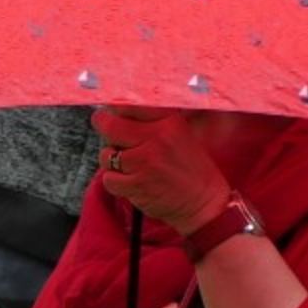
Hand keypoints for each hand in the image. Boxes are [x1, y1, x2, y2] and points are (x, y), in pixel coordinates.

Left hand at [92, 106, 231, 233]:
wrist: (204, 202)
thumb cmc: (190, 168)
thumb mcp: (180, 134)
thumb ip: (153, 121)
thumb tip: (117, 109)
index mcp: (169, 121)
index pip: (129, 104)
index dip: (115, 108)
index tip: (113, 112)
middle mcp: (157, 138)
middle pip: (110, 125)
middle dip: (103, 127)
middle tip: (106, 130)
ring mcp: (146, 162)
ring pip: (107, 154)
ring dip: (111, 161)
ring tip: (128, 165)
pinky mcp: (138, 185)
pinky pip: (109, 179)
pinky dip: (115, 182)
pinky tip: (130, 182)